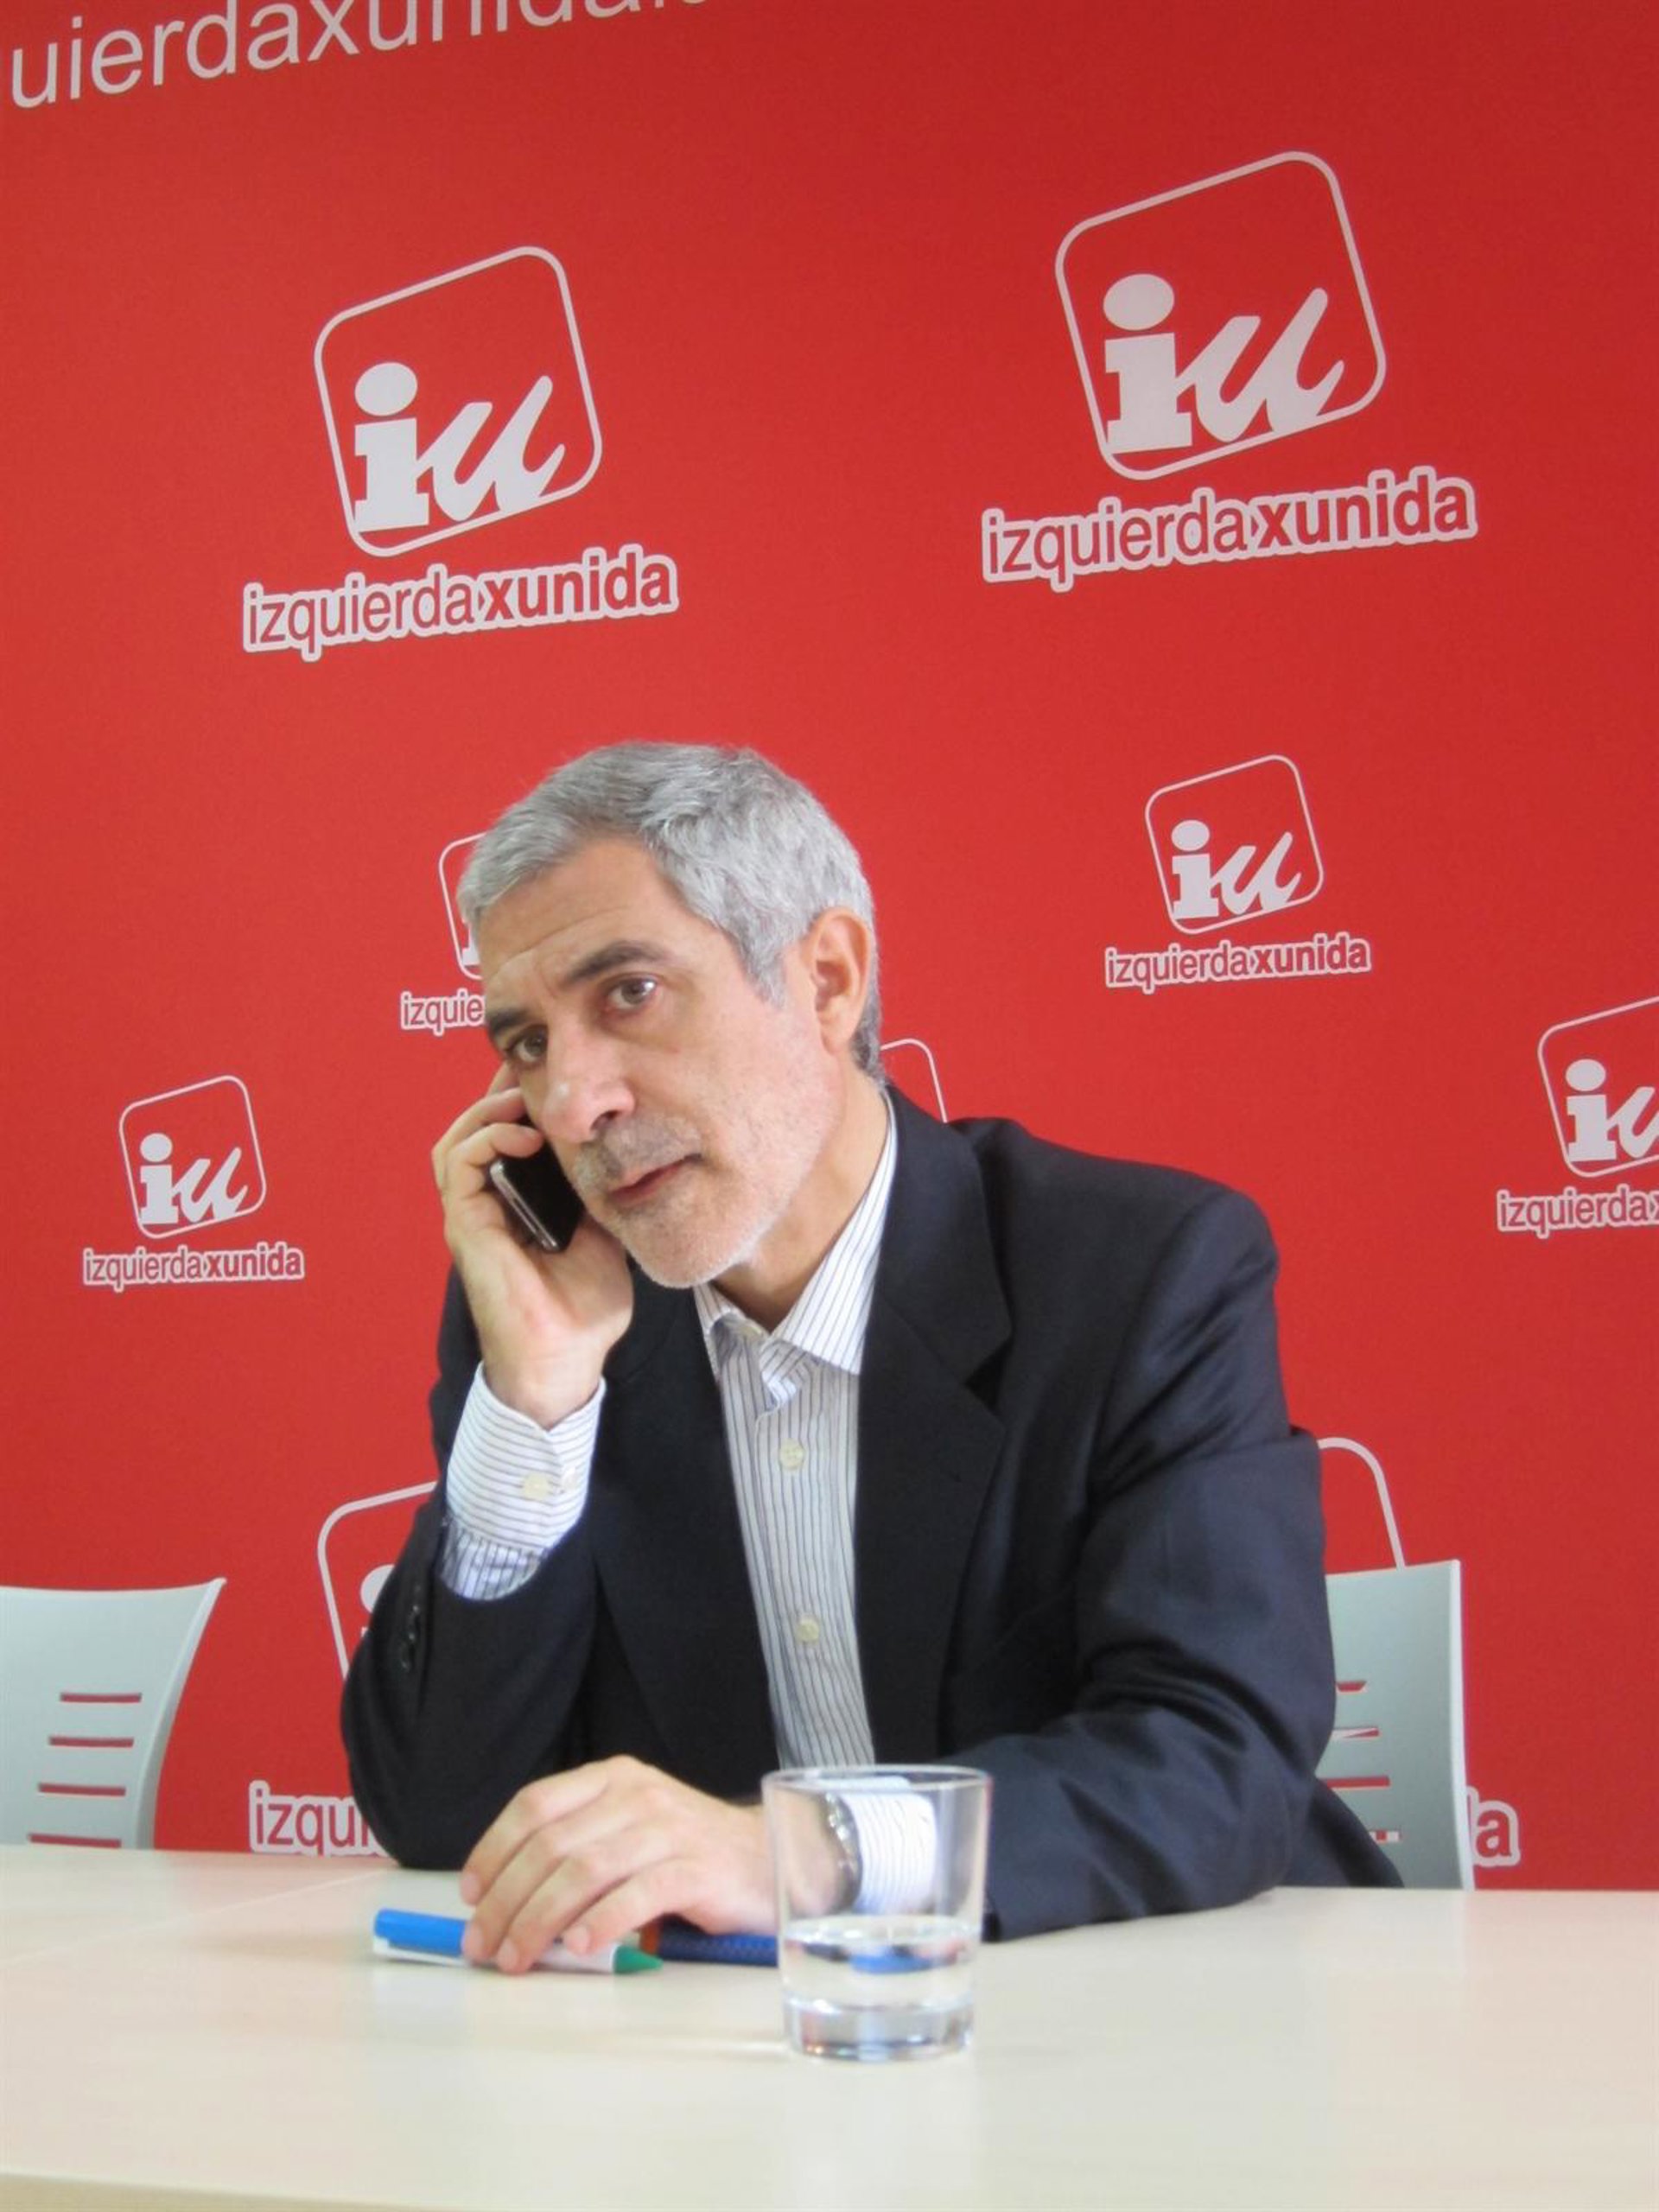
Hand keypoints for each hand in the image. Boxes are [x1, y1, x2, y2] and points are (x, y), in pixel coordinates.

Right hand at [433, 1071, 631, 1426]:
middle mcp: (488, 1207)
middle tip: (533, 1067)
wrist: (566, 1360)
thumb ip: (603, 1195)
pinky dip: (486, 1140)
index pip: (507, 1138)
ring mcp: (472, 1216)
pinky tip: (523, 1137)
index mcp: (518, 1205)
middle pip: (476, 1130)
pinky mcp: (466, 1227)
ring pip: (456, 1140)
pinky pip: (457, 1165)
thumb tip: (628, 1153)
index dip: (523, 1102)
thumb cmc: (582, 1309)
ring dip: (486, 1111)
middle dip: (501, 1092)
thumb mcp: (606, 1234)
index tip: (554, 1076)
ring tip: (522, 1098)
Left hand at [458, 1757, 775, 1971]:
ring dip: (539, 1919)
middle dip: (506, 1899)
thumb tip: (504, 1901)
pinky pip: (637, 1893)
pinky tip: (578, 1946)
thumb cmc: (686, 1853)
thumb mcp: (627, 1831)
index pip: (535, 1804)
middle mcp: (636, 1795)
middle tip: (483, 1946)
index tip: (470, 1894)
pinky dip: (600, 1921)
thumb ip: (577, 1849)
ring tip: (517, 1958)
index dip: (494, 1849)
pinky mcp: (697, 1868)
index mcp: (611, 1779)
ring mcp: (668, 1829)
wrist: (770, 1858)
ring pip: (584, 1870)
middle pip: (552, 1845)